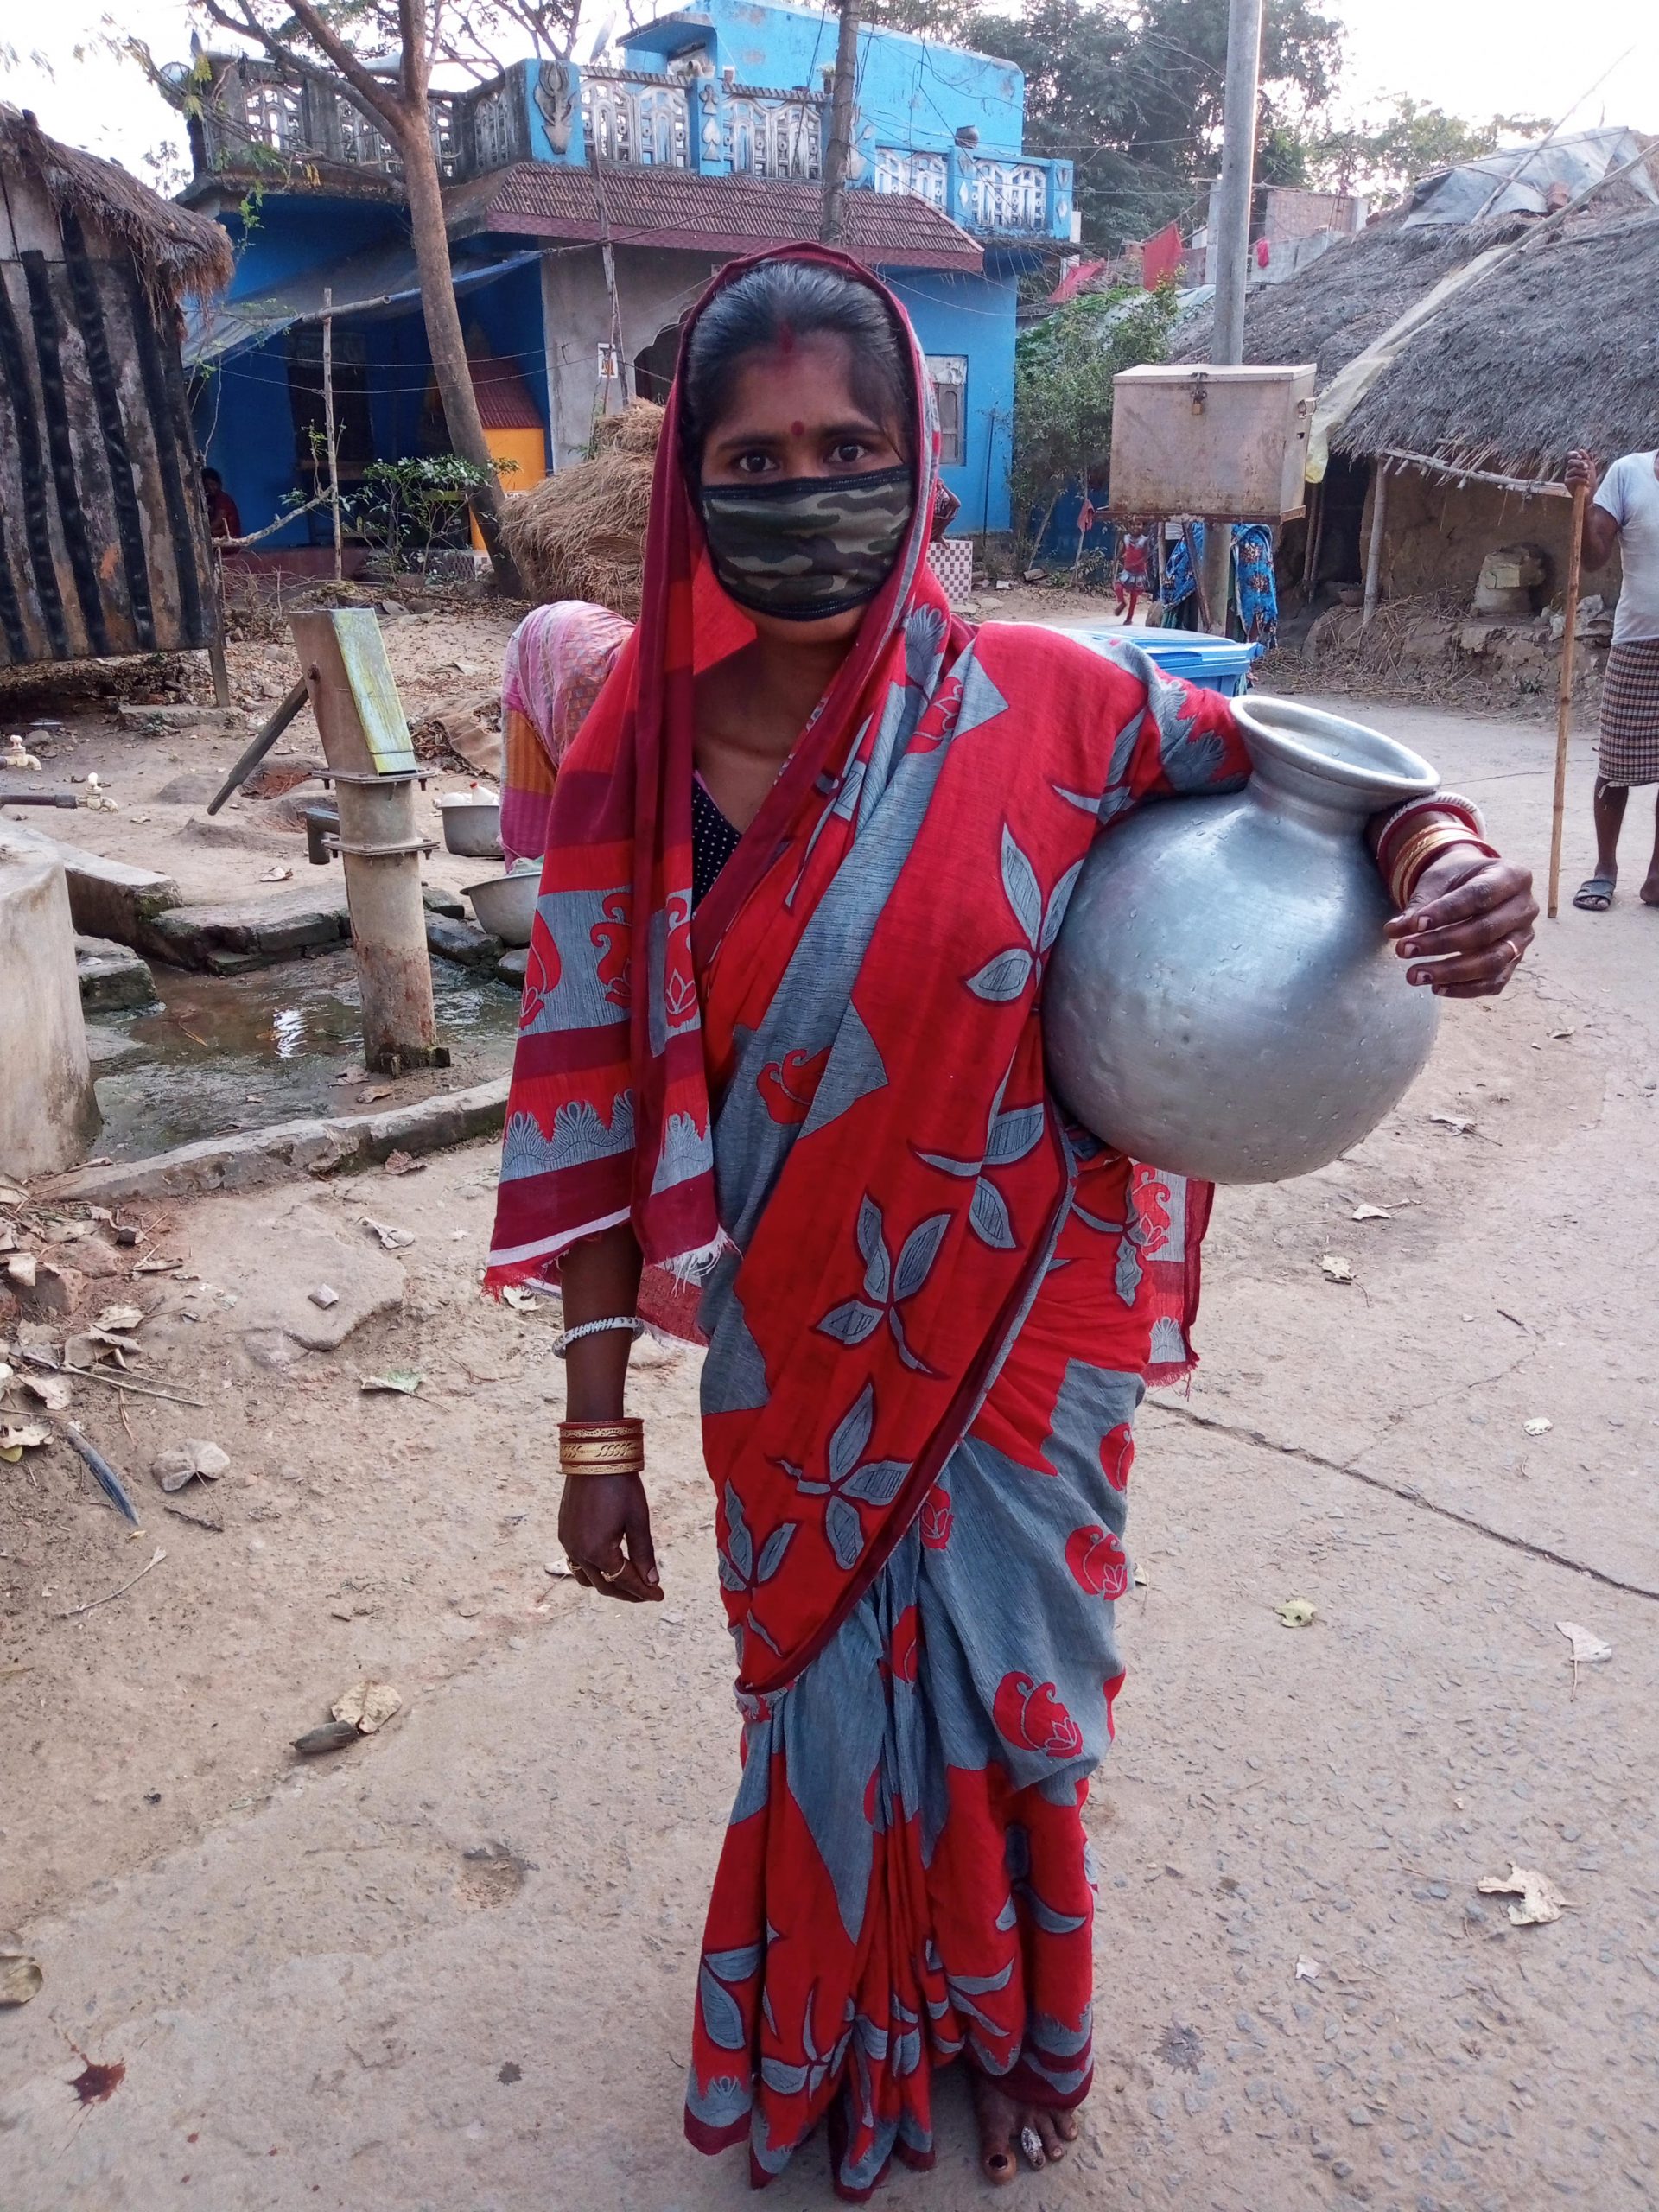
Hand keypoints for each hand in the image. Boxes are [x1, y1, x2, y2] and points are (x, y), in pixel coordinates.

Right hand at [559, 1471, 661, 1601]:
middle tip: (647, 1593)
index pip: (626, 1581)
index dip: (644, 1592)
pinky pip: (576, 1562)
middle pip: (605, 1585)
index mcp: (598, 1552)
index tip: (659, 1596)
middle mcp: (578, 1552)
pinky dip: (594, 1569)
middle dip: (627, 1593)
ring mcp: (567, 1543)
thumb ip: (644, 1553)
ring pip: (587, 1578)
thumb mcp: (638, 1520)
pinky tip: (607, 1563)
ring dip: (608, 1583)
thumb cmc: (620, 1486)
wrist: (594, 1458)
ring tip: (628, 1582)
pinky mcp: (563, 1533)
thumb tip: (651, 1580)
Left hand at [1385, 847, 1535, 996]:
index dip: (1446, 912)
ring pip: (1492, 962)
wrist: (1475, 884)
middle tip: (1404, 951)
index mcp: (1511, 876)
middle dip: (1441, 944)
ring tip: (1414, 975)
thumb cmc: (1457, 879)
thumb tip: (1394, 931)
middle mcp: (1525, 908)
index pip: (1479, 896)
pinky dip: (1465, 989)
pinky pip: (1494, 982)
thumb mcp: (1438, 880)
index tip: (1414, 924)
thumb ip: (1420, 904)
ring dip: (1451, 973)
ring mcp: (1523, 938)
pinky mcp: (1515, 961)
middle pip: (1485, 932)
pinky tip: (1435, 988)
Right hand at [1565, 449, 1598, 494]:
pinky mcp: (1566, 483)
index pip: (1570, 456)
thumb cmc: (1591, 481)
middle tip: (1586, 467)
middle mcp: (1569, 469)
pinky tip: (1586, 482)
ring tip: (1588, 477)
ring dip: (1583, 473)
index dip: (1573, 454)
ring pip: (1573, 470)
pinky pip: (1573, 478)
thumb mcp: (1591, 468)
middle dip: (1579, 463)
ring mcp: (1567, 476)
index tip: (1579, 456)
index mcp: (1575, 465)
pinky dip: (1581, 479)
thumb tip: (1580, 450)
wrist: (1590, 494)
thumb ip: (1586, 459)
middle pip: (1571, 462)